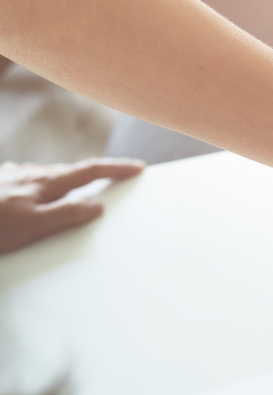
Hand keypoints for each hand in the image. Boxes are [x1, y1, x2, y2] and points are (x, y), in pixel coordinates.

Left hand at [0, 158, 143, 253]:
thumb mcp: (32, 227)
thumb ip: (67, 214)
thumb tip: (96, 206)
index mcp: (43, 183)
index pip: (89, 171)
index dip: (115, 168)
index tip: (137, 167)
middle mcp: (29, 175)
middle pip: (71, 172)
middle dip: (94, 174)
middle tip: (115, 179)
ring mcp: (12, 178)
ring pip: (49, 178)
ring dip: (66, 184)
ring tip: (75, 196)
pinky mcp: (0, 185)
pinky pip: (31, 184)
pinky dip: (44, 190)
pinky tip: (36, 200)